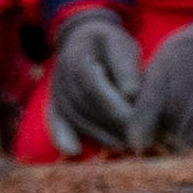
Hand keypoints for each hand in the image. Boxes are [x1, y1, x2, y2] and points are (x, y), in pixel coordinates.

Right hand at [43, 12, 150, 155]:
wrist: (83, 39)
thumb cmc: (109, 44)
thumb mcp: (121, 45)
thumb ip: (126, 67)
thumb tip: (130, 95)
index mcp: (78, 54)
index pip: (93, 86)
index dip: (114, 107)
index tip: (137, 121)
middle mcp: (61, 73)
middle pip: (84, 105)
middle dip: (110, 125)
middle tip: (137, 141)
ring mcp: (55, 89)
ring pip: (74, 117)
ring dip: (98, 135)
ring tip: (124, 147)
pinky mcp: (54, 103)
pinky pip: (55, 121)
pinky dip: (62, 137)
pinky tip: (74, 152)